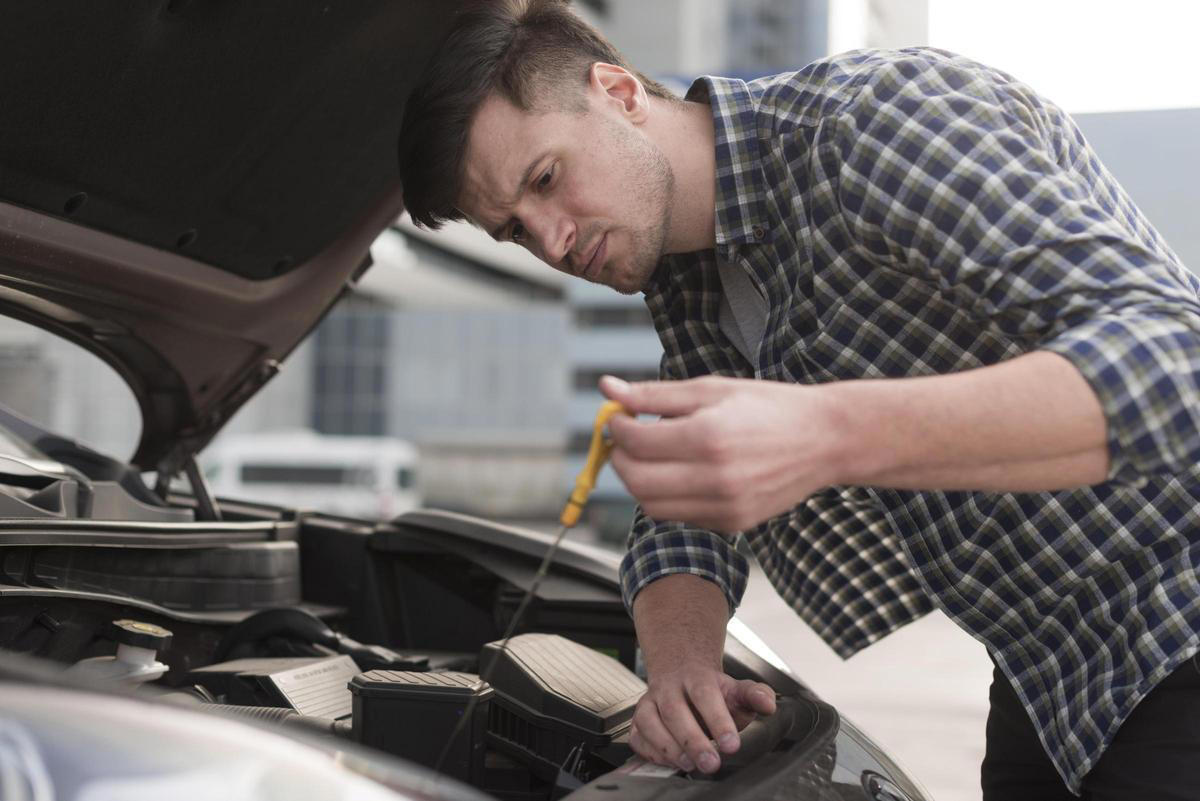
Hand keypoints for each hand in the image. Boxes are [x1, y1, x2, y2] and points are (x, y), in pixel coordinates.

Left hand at [600, 374, 840, 532]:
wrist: (825, 440)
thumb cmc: (769, 407)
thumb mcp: (712, 389)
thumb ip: (655, 394)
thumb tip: (608, 389)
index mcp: (709, 436)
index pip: (637, 442)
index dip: (616, 427)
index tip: (617, 415)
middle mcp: (716, 477)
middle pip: (637, 481)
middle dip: (621, 459)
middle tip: (626, 439)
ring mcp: (725, 506)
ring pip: (653, 506)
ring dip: (640, 481)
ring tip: (653, 456)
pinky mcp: (732, 523)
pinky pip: (681, 516)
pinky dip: (668, 497)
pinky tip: (681, 472)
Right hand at [630, 660, 776, 772]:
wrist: (681, 672)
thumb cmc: (710, 689)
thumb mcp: (736, 689)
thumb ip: (755, 695)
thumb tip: (768, 704)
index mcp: (696, 677)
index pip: (705, 695)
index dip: (718, 720)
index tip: (732, 744)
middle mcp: (669, 688)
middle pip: (675, 711)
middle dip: (692, 740)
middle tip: (711, 763)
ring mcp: (650, 702)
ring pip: (650, 722)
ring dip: (668, 747)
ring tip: (688, 764)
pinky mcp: (639, 720)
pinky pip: (637, 736)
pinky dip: (650, 751)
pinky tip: (669, 762)